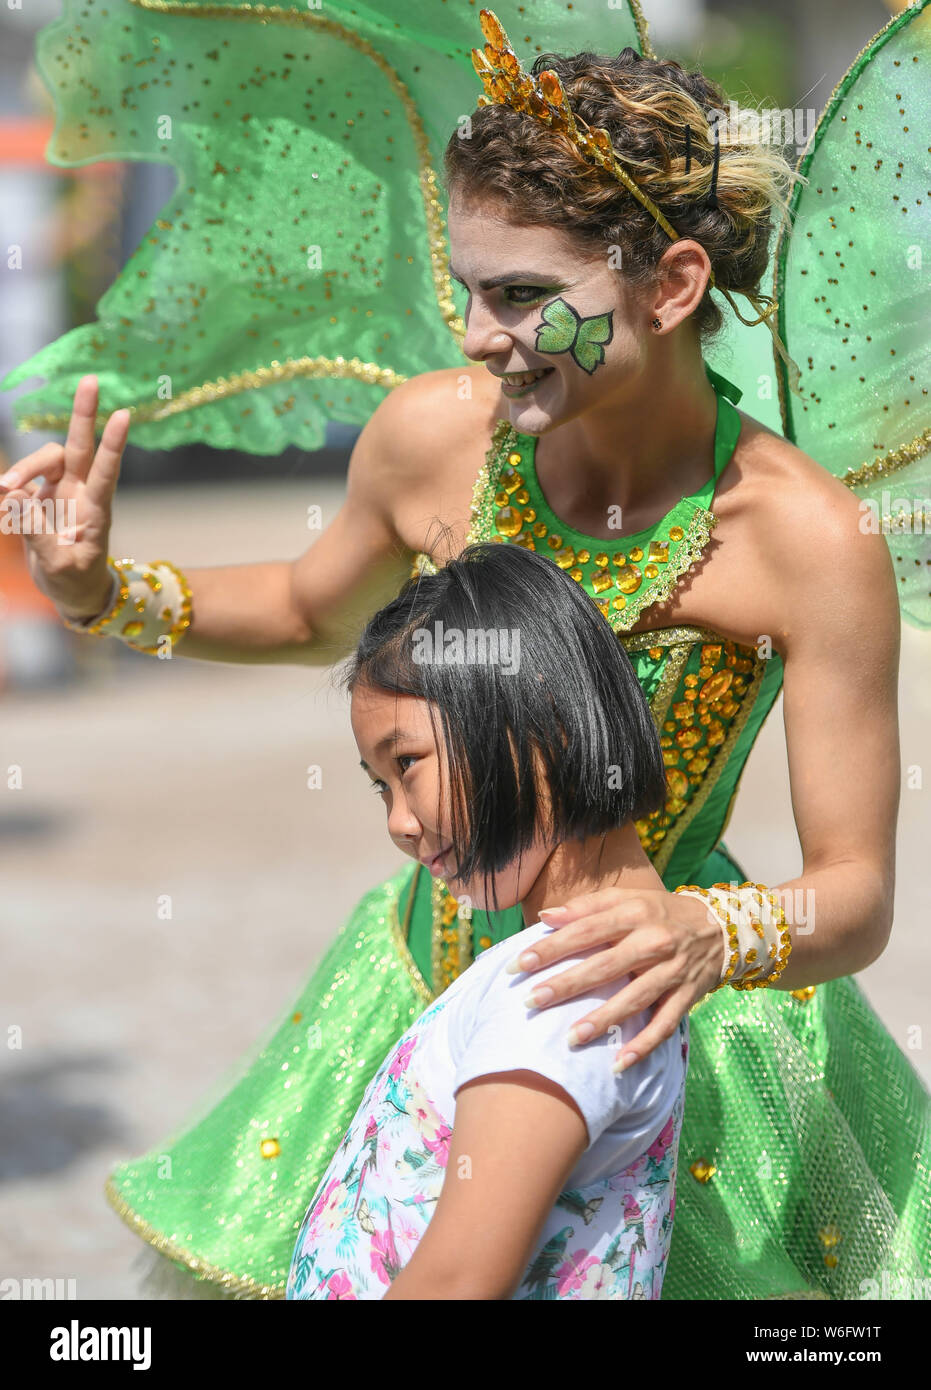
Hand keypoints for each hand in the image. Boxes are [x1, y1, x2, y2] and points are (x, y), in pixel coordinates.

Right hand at [0, 375, 128, 620]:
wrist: (74, 594)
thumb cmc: (77, 583)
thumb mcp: (60, 567)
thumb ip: (38, 535)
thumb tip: (14, 496)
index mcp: (95, 510)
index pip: (105, 472)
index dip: (113, 445)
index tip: (124, 415)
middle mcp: (79, 493)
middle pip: (79, 446)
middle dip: (84, 413)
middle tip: (91, 379)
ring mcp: (59, 492)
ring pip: (43, 459)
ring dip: (23, 467)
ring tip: (4, 487)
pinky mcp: (38, 498)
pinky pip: (20, 481)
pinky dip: (9, 487)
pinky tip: (4, 502)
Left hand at [508, 886, 723, 1068]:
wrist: (723, 928)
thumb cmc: (662, 912)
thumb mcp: (628, 898)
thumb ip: (586, 905)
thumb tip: (545, 917)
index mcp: (635, 913)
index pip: (586, 931)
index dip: (553, 947)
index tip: (521, 964)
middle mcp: (654, 941)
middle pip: (605, 966)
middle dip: (567, 985)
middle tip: (532, 1001)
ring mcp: (672, 971)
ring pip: (634, 999)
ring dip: (603, 1020)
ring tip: (571, 1038)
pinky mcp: (687, 996)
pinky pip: (664, 1025)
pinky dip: (643, 1045)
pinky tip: (618, 1063)